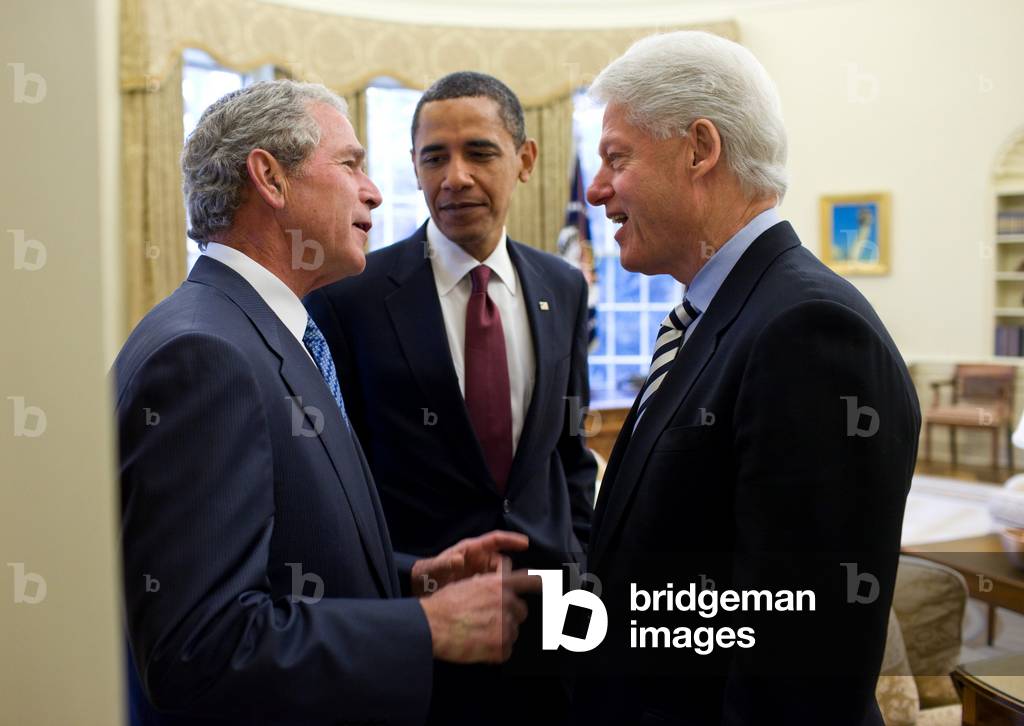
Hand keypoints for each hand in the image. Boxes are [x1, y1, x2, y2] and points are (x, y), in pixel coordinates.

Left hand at [411, 530, 528, 595]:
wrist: (422, 588)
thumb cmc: (428, 572)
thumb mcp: (435, 567)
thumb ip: (445, 563)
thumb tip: (457, 559)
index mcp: (471, 549)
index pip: (496, 540)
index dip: (511, 540)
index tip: (525, 543)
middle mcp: (479, 559)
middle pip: (501, 562)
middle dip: (503, 574)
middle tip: (497, 587)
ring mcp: (480, 572)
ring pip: (499, 577)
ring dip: (498, 586)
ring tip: (487, 596)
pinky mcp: (480, 585)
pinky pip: (494, 587)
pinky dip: (494, 593)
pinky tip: (487, 603)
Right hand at [419, 565, 541, 663]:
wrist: (431, 626)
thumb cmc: (444, 605)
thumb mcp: (468, 584)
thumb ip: (489, 586)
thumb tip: (498, 590)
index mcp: (499, 584)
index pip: (531, 581)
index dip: (541, 583)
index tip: (548, 586)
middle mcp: (507, 602)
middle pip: (521, 611)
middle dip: (510, 616)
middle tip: (489, 621)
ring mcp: (506, 625)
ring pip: (513, 632)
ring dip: (501, 635)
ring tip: (478, 635)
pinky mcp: (502, 646)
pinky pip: (506, 651)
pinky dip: (495, 652)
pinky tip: (478, 647)